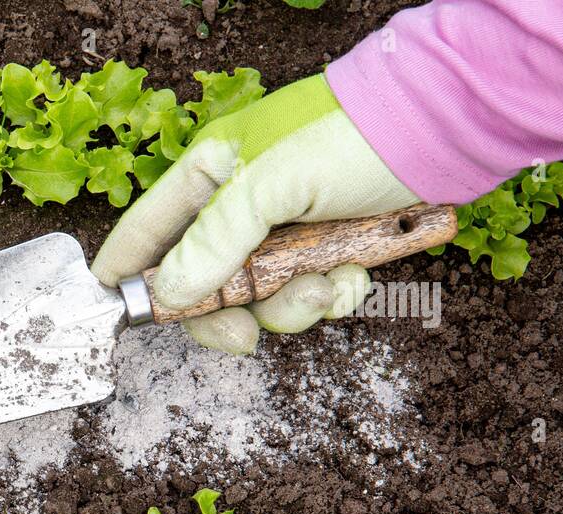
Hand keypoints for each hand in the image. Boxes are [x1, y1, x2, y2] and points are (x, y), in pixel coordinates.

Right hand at [91, 74, 419, 353]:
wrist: (445, 130)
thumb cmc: (351, 135)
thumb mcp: (270, 185)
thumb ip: (214, 242)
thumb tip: (170, 293)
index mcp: (207, 175)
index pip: (146, 232)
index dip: (127, 274)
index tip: (117, 315)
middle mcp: (237, 206)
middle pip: (201, 284)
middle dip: (227, 312)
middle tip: (244, 335)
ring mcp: (280, 232)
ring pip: (258, 299)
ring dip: (292, 305)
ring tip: (328, 285)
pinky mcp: (323, 250)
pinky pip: (306, 296)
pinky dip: (330, 296)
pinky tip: (354, 275)